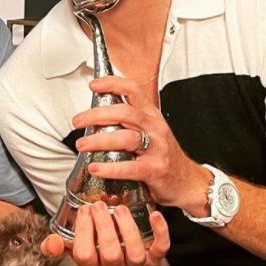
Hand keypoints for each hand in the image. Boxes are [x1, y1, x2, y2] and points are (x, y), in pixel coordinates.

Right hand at [42, 203, 169, 265]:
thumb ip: (60, 243)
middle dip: (104, 228)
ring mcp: (135, 265)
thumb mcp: (74, 244)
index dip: (83, 233)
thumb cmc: (95, 243)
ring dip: (128, 230)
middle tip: (98, 205)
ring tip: (119, 208)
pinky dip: (160, 232)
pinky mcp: (154, 257)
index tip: (83, 210)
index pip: (85, 256)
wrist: (124, 253)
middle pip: (110, 255)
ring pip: (135, 255)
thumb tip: (51, 244)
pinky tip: (155, 214)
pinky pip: (161, 249)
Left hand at [73, 75, 205, 208]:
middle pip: (124, 112)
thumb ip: (126, 121)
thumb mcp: (149, 130)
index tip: (93, 85)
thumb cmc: (162, 154)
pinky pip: (130, 167)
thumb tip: (94, 114)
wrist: (188, 181)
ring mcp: (157, 148)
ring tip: (81, 145)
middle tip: (77, 121)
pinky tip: (95, 167)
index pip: (133, 90)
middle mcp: (155, 127)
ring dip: (98, 141)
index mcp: (151, 114)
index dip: (112, 84)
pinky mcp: (156, 169)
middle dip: (96, 115)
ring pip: (125, 138)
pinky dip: (110, 168)